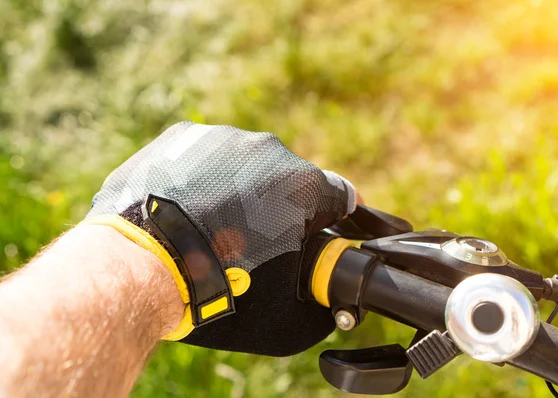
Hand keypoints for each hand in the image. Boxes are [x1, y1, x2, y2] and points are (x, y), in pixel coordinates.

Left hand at [86, 122, 357, 355]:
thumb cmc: (218, 295)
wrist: (140, 268)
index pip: (339, 198)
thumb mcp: (287, 320)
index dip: (333, 220)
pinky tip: (186, 210)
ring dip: (239, 190)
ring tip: (213, 228)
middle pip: (288, 180)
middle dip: (279, 208)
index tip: (320, 233)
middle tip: (253, 242)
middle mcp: (268, 149)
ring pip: (244, 165)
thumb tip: (328, 305)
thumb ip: (321, 308)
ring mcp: (222, 137)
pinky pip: (205, 157)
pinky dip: (202, 180)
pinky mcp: (182, 137)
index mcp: (304, 185)